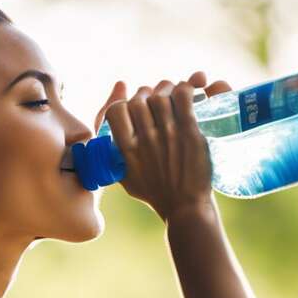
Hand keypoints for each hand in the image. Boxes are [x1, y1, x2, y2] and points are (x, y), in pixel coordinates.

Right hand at [101, 72, 234, 222]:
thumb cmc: (156, 194)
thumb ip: (115, 157)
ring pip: (161, 94)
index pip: (115, 110)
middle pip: (139, 99)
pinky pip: (183, 96)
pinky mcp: (189, 132)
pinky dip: (186, 89)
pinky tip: (189, 93)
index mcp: (125, 149)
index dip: (123, 102)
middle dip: (148, 93)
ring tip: (173, 94)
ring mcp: (167, 134)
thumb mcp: (125, 178)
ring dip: (168, 88)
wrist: (185, 208)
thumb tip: (108, 138)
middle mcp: (144, 139)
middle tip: (158, 99)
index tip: (133, 106)